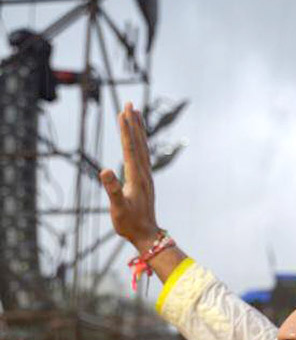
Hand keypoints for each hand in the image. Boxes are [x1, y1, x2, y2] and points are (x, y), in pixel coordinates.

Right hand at [99, 102, 157, 249]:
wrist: (146, 236)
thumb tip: (105, 171)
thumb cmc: (130, 224)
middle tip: (130, 104)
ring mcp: (146, 176)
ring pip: (143, 147)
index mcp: (136, 177)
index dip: (126, 129)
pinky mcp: (145, 181)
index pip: (130, 147)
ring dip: (139, 130)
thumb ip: (112, 190)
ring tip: (136, 113)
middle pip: (139, 143)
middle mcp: (144, 173)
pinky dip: (141, 143)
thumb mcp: (118, 208)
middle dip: (133, 123)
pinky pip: (144, 156)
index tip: (123, 111)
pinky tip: (139, 139)